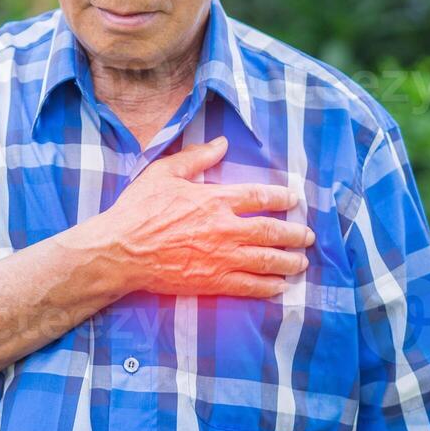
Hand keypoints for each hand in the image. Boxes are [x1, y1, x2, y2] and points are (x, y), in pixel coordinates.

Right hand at [106, 136, 314, 297]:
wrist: (121, 250)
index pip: (259, 196)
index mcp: (215, 199)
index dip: (281, 197)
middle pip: (272, 231)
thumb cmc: (139, 210)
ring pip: (267, 260)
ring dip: (288, 262)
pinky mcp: (213, 282)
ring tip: (302, 263)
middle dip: (295, 234)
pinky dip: (268, 287)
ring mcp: (222, 258)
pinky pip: (250, 286)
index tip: (293, 199)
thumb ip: (195, 157)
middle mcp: (225, 229)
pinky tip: (279, 287)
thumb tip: (221, 143)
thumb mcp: (164, 173)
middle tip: (308, 236)